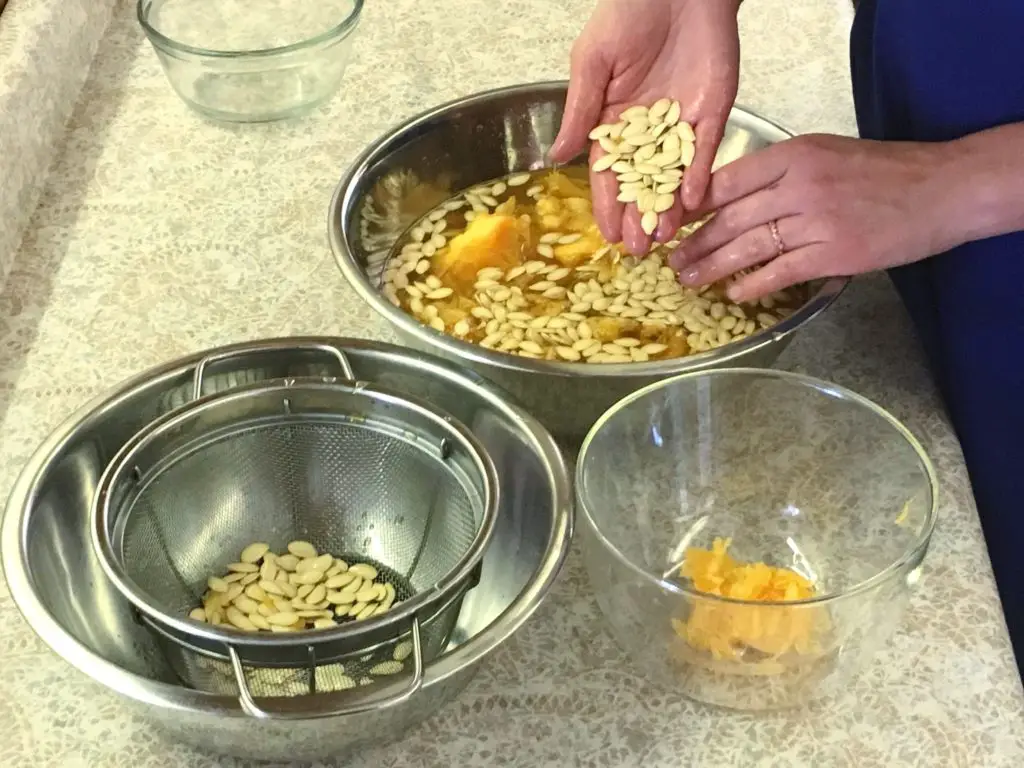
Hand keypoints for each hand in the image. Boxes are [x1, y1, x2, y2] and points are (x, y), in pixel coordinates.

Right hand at [550, 0, 740, 254]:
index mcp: (615, 121)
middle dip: (640, 217)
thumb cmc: (627, 13)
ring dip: (670, 207)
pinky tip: (693, 201)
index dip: (608, 206)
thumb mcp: (591, 63)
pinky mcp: (713, 111)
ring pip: (676, 176)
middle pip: (644, 184)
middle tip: (639, 251)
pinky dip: (700, 175)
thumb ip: (580, 112)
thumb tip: (557, 157)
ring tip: (665, 237)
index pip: (610, 174)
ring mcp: (683, 123)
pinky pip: (707, 150)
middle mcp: (649, 130)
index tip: (608, 236)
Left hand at [669, 134, 957, 301]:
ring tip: (688, 280)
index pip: (728, 180)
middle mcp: (800, 184)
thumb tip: (732, 198)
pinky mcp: (834, 253)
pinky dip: (752, 284)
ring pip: (748, 246)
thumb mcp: (826, 153)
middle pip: (730, 216)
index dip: (693, 204)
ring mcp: (816, 220)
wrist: (942, 189)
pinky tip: (732, 294)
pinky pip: (780, 272)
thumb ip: (781, 172)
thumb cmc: (884, 171)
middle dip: (694, 242)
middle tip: (669, 259)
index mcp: (795, 153)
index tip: (670, 221)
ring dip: (712, 266)